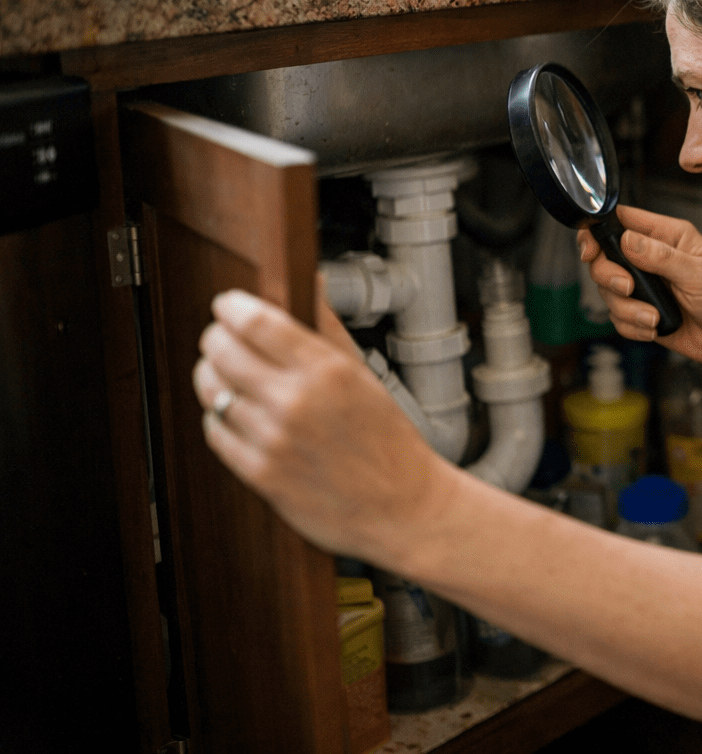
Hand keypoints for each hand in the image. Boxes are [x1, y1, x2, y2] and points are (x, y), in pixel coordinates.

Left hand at [192, 288, 457, 564]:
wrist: (403, 507)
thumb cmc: (390, 441)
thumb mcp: (366, 374)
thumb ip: (329, 326)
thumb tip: (311, 280)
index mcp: (326, 370)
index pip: (254, 320)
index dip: (231, 305)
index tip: (229, 304)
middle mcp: (295, 402)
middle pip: (221, 350)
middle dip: (217, 337)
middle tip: (224, 338)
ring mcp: (273, 440)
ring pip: (211, 389)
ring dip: (211, 375)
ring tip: (228, 375)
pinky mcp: (259, 474)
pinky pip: (214, 432)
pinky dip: (219, 418)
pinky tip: (238, 415)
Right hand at [578, 205, 701, 368]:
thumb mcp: (701, 274)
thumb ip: (663, 257)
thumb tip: (627, 240)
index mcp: (668, 236)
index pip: (623, 220)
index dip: (599, 230)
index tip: (591, 250)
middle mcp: (651, 257)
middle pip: (605, 257)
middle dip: (609, 276)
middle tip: (629, 288)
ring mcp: (645, 286)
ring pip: (608, 291)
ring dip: (626, 308)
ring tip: (653, 319)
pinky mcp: (642, 312)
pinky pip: (618, 318)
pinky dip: (632, 327)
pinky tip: (655, 330)